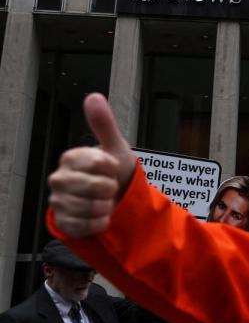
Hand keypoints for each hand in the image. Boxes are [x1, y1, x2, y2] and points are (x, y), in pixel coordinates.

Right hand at [47, 93, 137, 237]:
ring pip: (90, 208)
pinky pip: (86, 225)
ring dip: (106, 206)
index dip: (113, 168)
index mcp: (71, 158)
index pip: (99, 162)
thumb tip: (94, 97)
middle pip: (95, 187)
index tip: (112, 168)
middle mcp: (59, 178)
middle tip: (109, 187)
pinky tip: (100, 215)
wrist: (114, 200)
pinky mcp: (63, 222)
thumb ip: (104, 124)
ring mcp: (59, 201)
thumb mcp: (114, 147)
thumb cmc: (114, 171)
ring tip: (105, 201)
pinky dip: (100, 222)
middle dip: (110, 188)